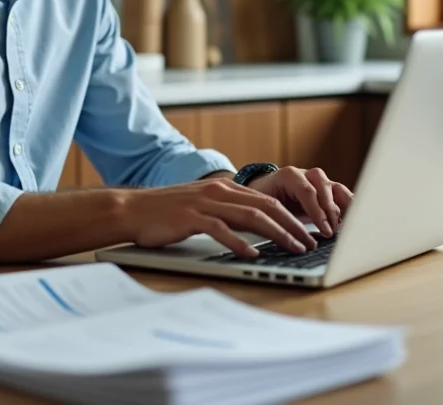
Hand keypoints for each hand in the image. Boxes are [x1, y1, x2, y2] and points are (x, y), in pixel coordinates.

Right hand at [121, 179, 317, 258]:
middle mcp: (218, 191)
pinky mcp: (191, 218)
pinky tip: (253, 253)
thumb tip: (256, 229)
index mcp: (224, 188)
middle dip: (291, 225)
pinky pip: (221, 230)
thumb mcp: (203, 206)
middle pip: (265, 206)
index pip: (266, 200)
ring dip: (276, 233)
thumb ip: (227, 212)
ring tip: (292, 248)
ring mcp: (205, 203)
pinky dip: (240, 242)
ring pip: (250, 216)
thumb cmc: (167, 213)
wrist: (132, 209)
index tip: (306, 232)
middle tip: (309, 243)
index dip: (290, 216)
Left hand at [246, 167, 353, 238]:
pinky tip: (353, 223)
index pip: (307, 191)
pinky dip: (349, 208)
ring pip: (336, 189)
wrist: (265, 190)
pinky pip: (341, 196)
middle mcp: (306, 175)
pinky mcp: (326, 190)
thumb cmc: (264, 201)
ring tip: (349, 227)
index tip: (324, 231)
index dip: (317, 211)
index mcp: (288, 176)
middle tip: (332, 232)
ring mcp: (318, 181)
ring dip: (344, 208)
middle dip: (330, 211)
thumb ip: (277, 220)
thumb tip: (290, 240)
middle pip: (324, 186)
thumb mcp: (265, 209)